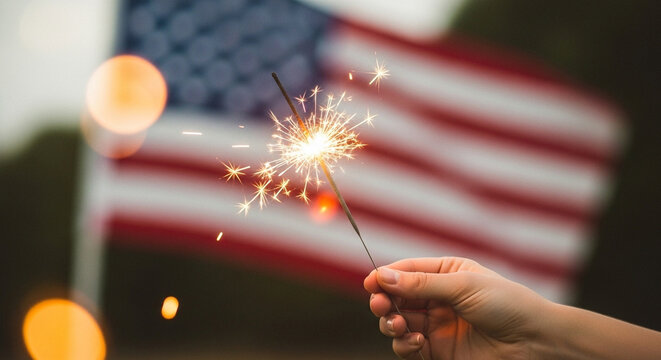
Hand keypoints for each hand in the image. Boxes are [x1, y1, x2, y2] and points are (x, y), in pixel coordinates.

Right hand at [364, 257, 549, 358]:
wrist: (533, 340)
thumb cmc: (506, 303)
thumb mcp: (462, 287)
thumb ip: (421, 284)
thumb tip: (383, 276)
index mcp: (444, 273)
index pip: (405, 271)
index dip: (385, 276)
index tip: (370, 284)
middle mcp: (436, 298)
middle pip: (396, 298)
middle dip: (384, 302)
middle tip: (382, 307)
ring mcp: (436, 325)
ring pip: (397, 323)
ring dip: (392, 324)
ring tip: (399, 326)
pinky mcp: (437, 350)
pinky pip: (408, 347)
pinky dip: (405, 345)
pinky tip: (417, 341)